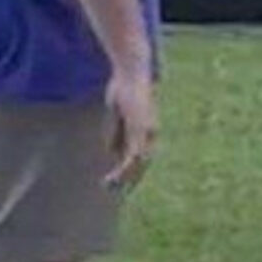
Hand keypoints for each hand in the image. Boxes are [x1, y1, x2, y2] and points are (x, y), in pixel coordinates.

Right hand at [105, 64, 157, 188]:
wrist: (132, 69)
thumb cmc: (125, 86)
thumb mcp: (118, 113)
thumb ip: (116, 132)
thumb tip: (111, 152)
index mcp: (148, 130)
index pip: (142, 157)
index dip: (131, 171)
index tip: (118, 182)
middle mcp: (151, 134)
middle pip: (143, 164)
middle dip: (129, 180)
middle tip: (114, 191)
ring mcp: (147, 132)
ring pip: (138, 164)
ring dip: (125, 178)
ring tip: (110, 186)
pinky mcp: (140, 129)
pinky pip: (133, 155)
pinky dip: (124, 169)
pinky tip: (115, 177)